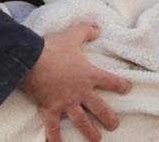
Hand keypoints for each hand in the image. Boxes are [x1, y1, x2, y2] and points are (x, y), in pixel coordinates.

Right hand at [19, 23, 130, 141]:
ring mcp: (66, 103)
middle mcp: (81, 92)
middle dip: (109, 119)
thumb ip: (87, 31)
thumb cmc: (53, 48)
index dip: (121, 85)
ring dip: (90, 133)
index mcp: (89, 75)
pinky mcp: (50, 109)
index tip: (127, 89)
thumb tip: (98, 29)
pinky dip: (55, 138)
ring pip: (82, 122)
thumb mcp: (73, 35)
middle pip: (100, 109)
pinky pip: (53, 128)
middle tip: (114, 125)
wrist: (31, 60)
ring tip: (96, 140)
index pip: (111, 81)